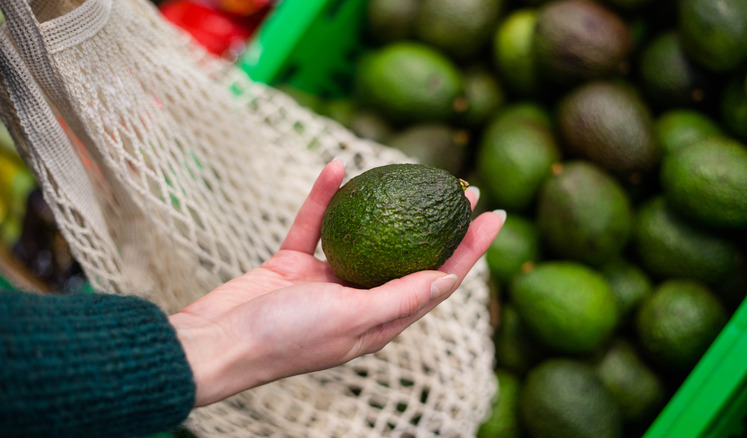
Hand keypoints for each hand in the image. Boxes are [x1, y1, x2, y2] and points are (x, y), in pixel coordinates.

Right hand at [169, 159, 503, 406]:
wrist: (216, 343)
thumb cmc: (285, 339)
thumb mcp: (351, 318)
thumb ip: (398, 298)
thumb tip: (448, 280)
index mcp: (380, 321)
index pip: (438, 281)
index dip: (470, 249)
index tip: (495, 215)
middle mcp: (359, 300)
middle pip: (411, 255)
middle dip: (441, 223)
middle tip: (464, 187)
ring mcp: (326, 282)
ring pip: (365, 235)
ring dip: (387, 204)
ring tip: (414, 172)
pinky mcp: (294, 265)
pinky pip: (315, 225)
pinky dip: (324, 199)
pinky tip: (334, 167)